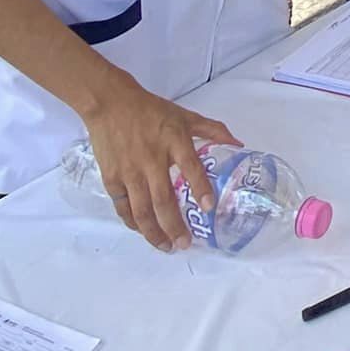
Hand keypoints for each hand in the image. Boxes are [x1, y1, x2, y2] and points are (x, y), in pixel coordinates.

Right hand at [80, 76, 238, 252]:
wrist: (110, 104)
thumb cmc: (151, 110)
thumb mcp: (185, 116)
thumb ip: (212, 130)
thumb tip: (239, 143)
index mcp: (173, 140)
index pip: (190, 166)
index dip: (200, 187)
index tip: (209, 207)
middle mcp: (152, 159)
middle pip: (162, 199)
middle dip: (174, 225)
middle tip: (185, 244)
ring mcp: (130, 171)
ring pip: (141, 210)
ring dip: (154, 232)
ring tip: (166, 246)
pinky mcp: (112, 177)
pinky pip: (123, 207)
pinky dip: (133, 223)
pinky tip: (143, 231)